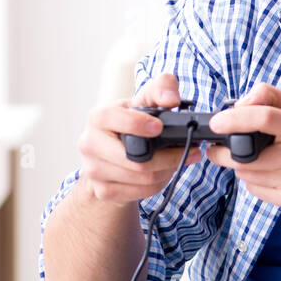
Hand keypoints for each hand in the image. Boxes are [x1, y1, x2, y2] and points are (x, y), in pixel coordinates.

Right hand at [76, 71, 201, 205]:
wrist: (110, 156)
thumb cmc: (131, 123)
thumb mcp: (144, 101)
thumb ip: (162, 88)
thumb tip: (171, 98)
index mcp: (97, 117)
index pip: (113, 118)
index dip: (137, 123)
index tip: (159, 127)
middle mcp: (89, 144)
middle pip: (134, 159)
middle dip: (169, 156)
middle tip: (191, 151)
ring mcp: (93, 170)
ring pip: (142, 178)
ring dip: (168, 170)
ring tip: (178, 161)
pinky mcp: (102, 191)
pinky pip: (141, 192)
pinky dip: (159, 184)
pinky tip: (164, 173)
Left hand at [205, 82, 280, 214]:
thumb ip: (270, 96)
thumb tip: (239, 104)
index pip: (263, 118)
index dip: (233, 119)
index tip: (215, 123)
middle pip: (244, 156)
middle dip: (222, 151)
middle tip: (216, 146)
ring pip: (246, 174)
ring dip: (239, 165)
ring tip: (251, 157)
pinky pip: (255, 190)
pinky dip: (252, 180)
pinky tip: (266, 172)